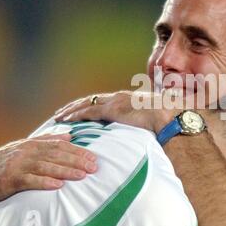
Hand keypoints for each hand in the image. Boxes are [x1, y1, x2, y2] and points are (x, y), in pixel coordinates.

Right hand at [0, 133, 96, 202]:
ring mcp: (18, 165)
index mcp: (33, 143)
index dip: (78, 151)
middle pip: (56, 155)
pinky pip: (30, 180)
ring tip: (81, 175)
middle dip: (77, 160)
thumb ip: (47, 140)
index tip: (93, 157)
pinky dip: (45, 182)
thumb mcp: (26, 147)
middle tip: (93, 167)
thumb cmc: (6, 160)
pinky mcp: (10, 179)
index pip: (60, 145)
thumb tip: (70, 135)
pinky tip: (58, 185)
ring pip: (46, 166)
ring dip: (66, 171)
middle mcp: (27, 152)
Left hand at [54, 92, 177, 132]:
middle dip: (75, 106)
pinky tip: (65, 120)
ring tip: (58, 116)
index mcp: (125, 99)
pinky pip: (88, 112)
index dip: (89, 104)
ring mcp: (113, 102)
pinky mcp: (112, 110)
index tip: (79, 109)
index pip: (102, 100)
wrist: (167, 115)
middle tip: (62, 112)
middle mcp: (117, 97)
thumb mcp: (150, 117)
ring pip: (85, 104)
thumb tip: (144, 127)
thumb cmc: (163, 118)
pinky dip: (74, 116)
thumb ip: (142, 120)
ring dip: (70, 110)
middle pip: (90, 100)